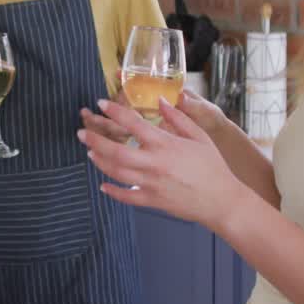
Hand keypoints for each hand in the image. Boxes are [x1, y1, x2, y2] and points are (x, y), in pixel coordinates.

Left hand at [77, 96, 251, 227]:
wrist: (222, 200)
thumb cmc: (213, 166)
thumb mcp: (200, 137)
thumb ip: (179, 118)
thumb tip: (162, 101)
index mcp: (166, 145)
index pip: (134, 124)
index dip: (114, 112)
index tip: (100, 104)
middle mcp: (155, 164)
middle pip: (116, 152)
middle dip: (95, 141)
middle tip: (81, 132)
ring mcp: (151, 184)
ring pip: (116, 173)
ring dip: (100, 162)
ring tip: (90, 152)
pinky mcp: (152, 201)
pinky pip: (126, 197)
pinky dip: (112, 191)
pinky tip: (103, 184)